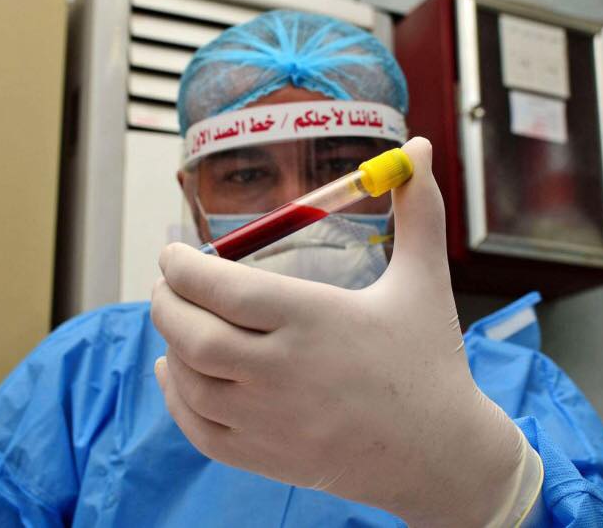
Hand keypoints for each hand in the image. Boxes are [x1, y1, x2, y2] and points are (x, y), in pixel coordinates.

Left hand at [152, 137, 527, 526]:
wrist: (438, 454)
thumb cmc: (429, 363)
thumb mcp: (425, 281)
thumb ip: (419, 211)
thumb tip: (421, 147)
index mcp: (316, 319)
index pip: (222, 288)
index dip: (182, 267)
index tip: (173, 253)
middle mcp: (283, 371)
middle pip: (192, 333)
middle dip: (164, 301)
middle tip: (166, 282)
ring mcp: (270, 420)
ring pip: (189, 379)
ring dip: (170, 343)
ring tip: (175, 318)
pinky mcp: (265, 456)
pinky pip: (198, 428)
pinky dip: (175, 396)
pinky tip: (175, 371)